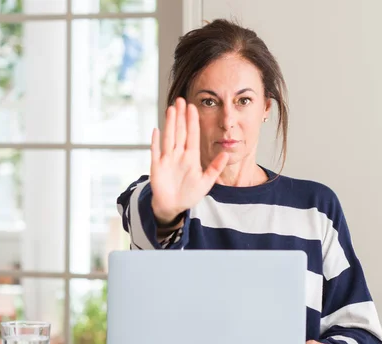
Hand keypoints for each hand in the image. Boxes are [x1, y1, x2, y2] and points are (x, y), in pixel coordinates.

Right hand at [150, 97, 228, 223]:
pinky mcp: (157, 166)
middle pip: (180, 132)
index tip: (193, 107)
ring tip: (171, 109)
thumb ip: (215, 168)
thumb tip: (226, 153)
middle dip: (180, 116)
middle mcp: (179, 155)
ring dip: (170, 123)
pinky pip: (155, 151)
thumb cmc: (189, 194)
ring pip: (169, 137)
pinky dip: (155, 142)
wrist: (173, 206)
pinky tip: (156, 130)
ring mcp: (167, 159)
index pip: (192, 135)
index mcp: (191, 158)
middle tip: (181, 100)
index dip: (192, 121)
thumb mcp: (206, 182)